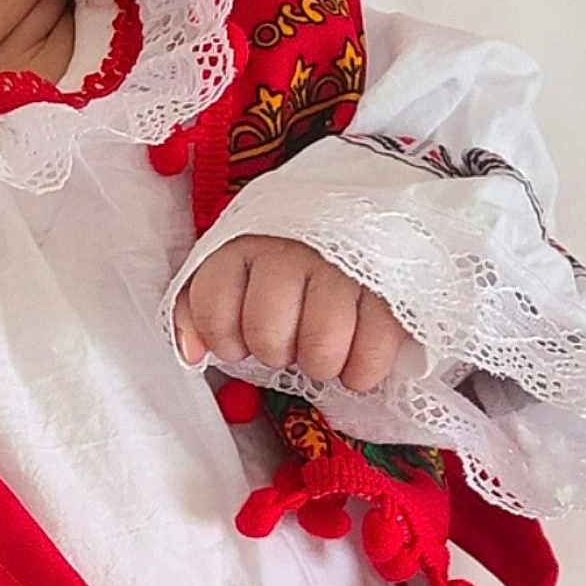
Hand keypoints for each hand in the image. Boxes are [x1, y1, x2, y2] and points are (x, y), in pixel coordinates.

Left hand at [173, 234, 412, 391]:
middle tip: (291, 340)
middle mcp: (294, 251)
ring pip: (320, 350)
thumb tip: (191, 354)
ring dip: (321, 364)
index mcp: (247, 243)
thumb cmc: (290, 257)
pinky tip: (357, 357)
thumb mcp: (237, 268)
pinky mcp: (393, 292)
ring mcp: (346, 269)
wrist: (369, 212)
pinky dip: (360, 372)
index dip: (223, 337)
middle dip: (275, 351)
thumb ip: (200, 307)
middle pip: (266, 334)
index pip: (213, 304)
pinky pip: (370, 358)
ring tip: (326, 348)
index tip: (238, 340)